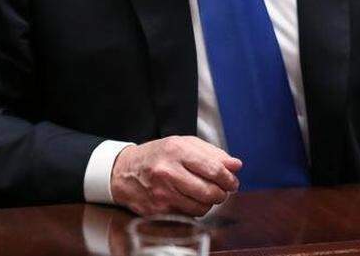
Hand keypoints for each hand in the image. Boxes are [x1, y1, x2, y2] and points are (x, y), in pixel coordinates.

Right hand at [110, 135, 241, 216]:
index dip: (229, 179)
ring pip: (202, 207)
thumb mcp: (182, 144)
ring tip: (202, 194)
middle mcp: (168, 171)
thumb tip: (236, 165)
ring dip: (208, 203)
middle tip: (220, 190)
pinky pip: (189, 215)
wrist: (123, 171)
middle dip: (221, 193)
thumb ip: (212, 153)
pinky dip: (193, 209)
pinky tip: (187, 199)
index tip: (232, 182)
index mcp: (176, 150)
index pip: (214, 169)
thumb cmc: (157, 156)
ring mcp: (162, 192)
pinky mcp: (158, 208)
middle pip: (210, 192)